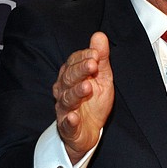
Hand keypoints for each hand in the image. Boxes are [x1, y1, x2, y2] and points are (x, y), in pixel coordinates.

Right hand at [52, 32, 113, 163]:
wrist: (89, 132)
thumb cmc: (93, 102)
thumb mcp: (102, 77)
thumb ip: (101, 58)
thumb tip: (99, 35)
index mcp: (71, 77)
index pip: (73, 63)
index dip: (83, 58)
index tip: (95, 54)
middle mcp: (64, 91)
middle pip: (68, 79)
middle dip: (80, 71)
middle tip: (92, 65)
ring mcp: (65, 109)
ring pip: (67, 99)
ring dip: (76, 92)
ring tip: (86, 87)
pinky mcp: (68, 127)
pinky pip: (67, 124)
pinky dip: (70, 120)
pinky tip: (73, 116)